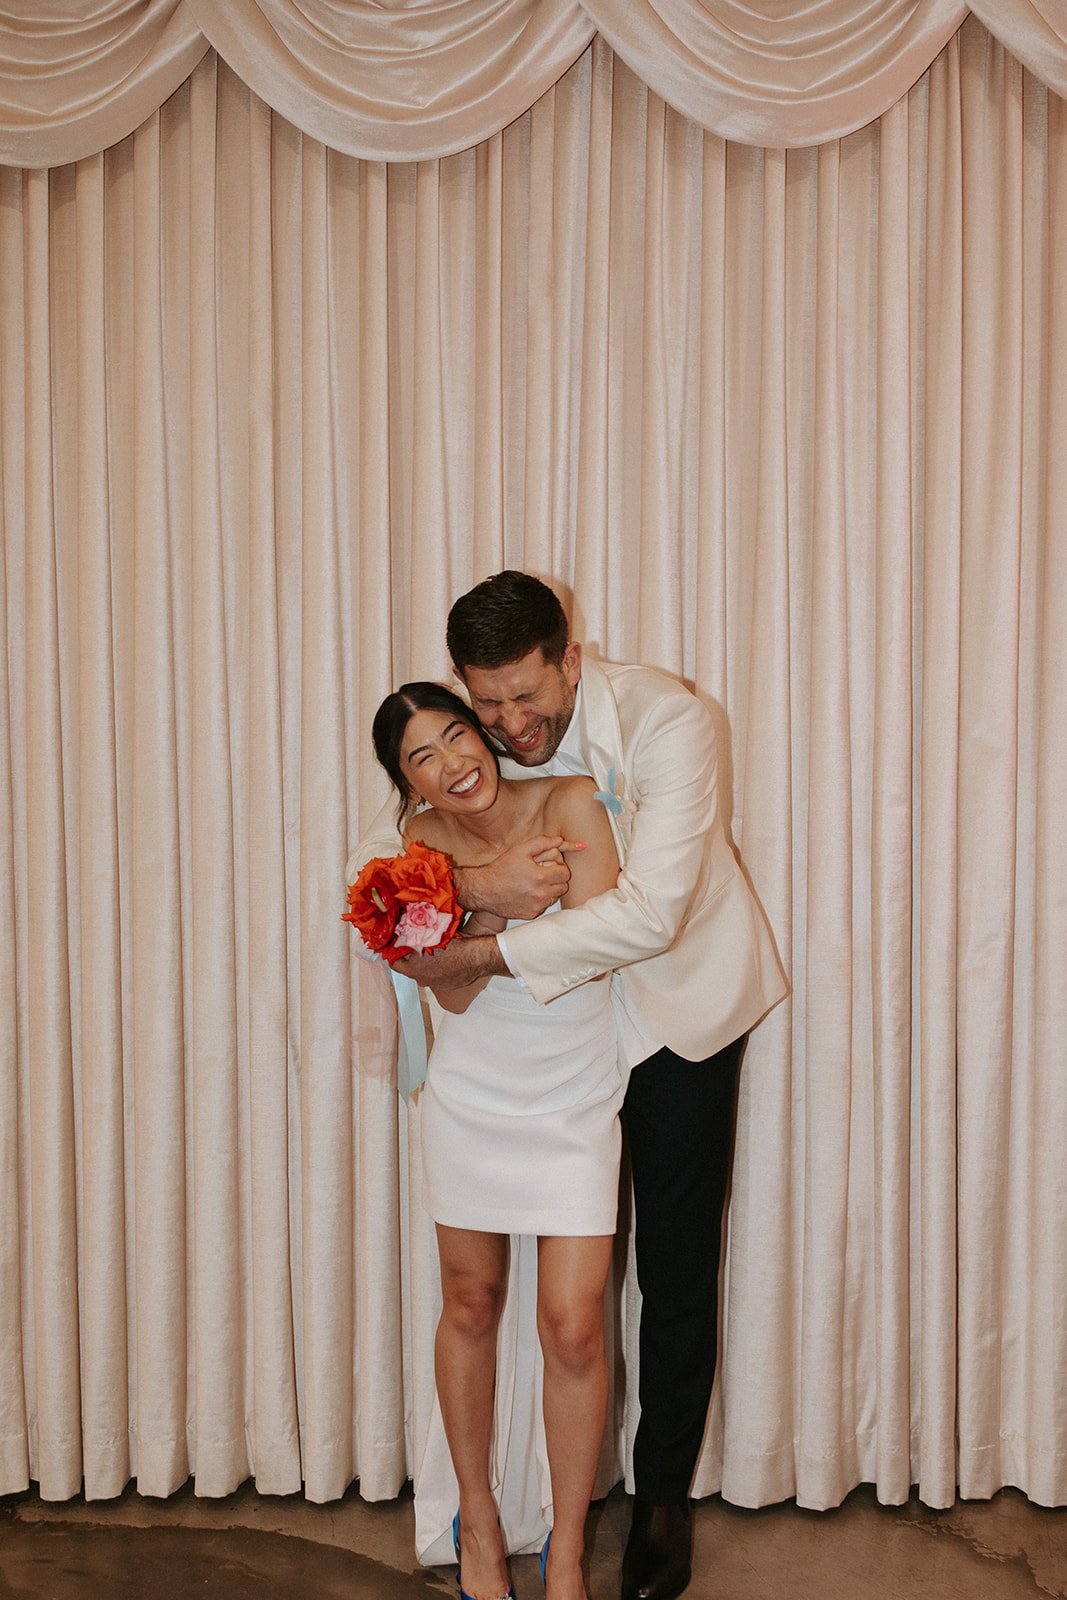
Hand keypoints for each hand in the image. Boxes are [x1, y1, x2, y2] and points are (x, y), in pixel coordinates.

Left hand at [393, 934, 505, 988]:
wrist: (476, 957)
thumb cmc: (454, 946)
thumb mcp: (429, 937)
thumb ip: (413, 938)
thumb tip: (403, 934)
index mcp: (414, 969)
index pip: (394, 963)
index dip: (394, 953)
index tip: (396, 946)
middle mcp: (422, 980)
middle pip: (409, 968)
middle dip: (410, 957)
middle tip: (414, 944)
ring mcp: (434, 984)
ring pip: (424, 972)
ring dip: (425, 963)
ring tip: (431, 950)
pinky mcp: (446, 986)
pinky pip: (436, 976)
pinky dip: (437, 968)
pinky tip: (444, 959)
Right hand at [456, 835, 585, 920]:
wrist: (484, 890)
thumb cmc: (501, 869)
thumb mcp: (520, 850)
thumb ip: (542, 842)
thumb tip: (560, 840)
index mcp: (540, 877)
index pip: (565, 873)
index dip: (560, 867)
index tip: (551, 866)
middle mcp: (540, 894)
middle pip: (563, 887)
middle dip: (557, 879)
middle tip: (544, 874)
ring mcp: (536, 906)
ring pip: (555, 897)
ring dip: (551, 890)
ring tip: (536, 883)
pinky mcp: (531, 914)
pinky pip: (545, 906)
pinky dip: (541, 900)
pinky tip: (529, 893)